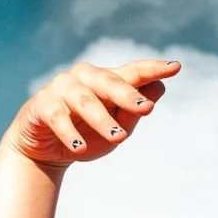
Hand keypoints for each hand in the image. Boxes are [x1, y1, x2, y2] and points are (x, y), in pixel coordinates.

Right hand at [1, 57, 181, 169]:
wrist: (45, 149)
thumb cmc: (87, 134)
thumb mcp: (116, 127)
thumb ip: (134, 111)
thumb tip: (158, 89)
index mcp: (106, 80)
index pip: (133, 72)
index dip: (154, 69)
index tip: (176, 68)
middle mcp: (84, 77)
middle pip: (109, 82)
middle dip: (129, 95)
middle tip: (148, 109)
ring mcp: (61, 89)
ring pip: (85, 101)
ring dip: (102, 120)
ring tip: (119, 138)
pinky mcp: (41, 106)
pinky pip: (57, 117)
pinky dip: (69, 133)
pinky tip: (79, 148)